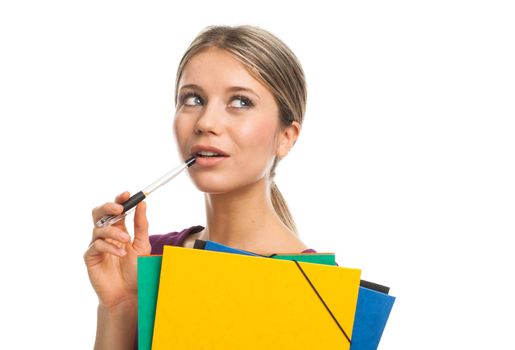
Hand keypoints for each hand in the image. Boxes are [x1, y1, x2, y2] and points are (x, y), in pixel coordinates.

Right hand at [84, 191, 150, 307]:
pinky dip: (110, 247)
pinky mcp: (91, 257)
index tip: (128, 194)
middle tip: (119, 209)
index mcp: (119, 229)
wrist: (128, 294)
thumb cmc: (136, 270)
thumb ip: (142, 225)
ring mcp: (97, 245)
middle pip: (99, 213)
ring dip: (114, 231)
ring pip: (99, 228)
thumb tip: (143, 204)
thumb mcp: (143, 245)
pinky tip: (120, 253)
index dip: (119, 200)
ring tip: (126, 240)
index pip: (116, 210)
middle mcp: (106, 235)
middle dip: (108, 207)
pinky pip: (97, 245)